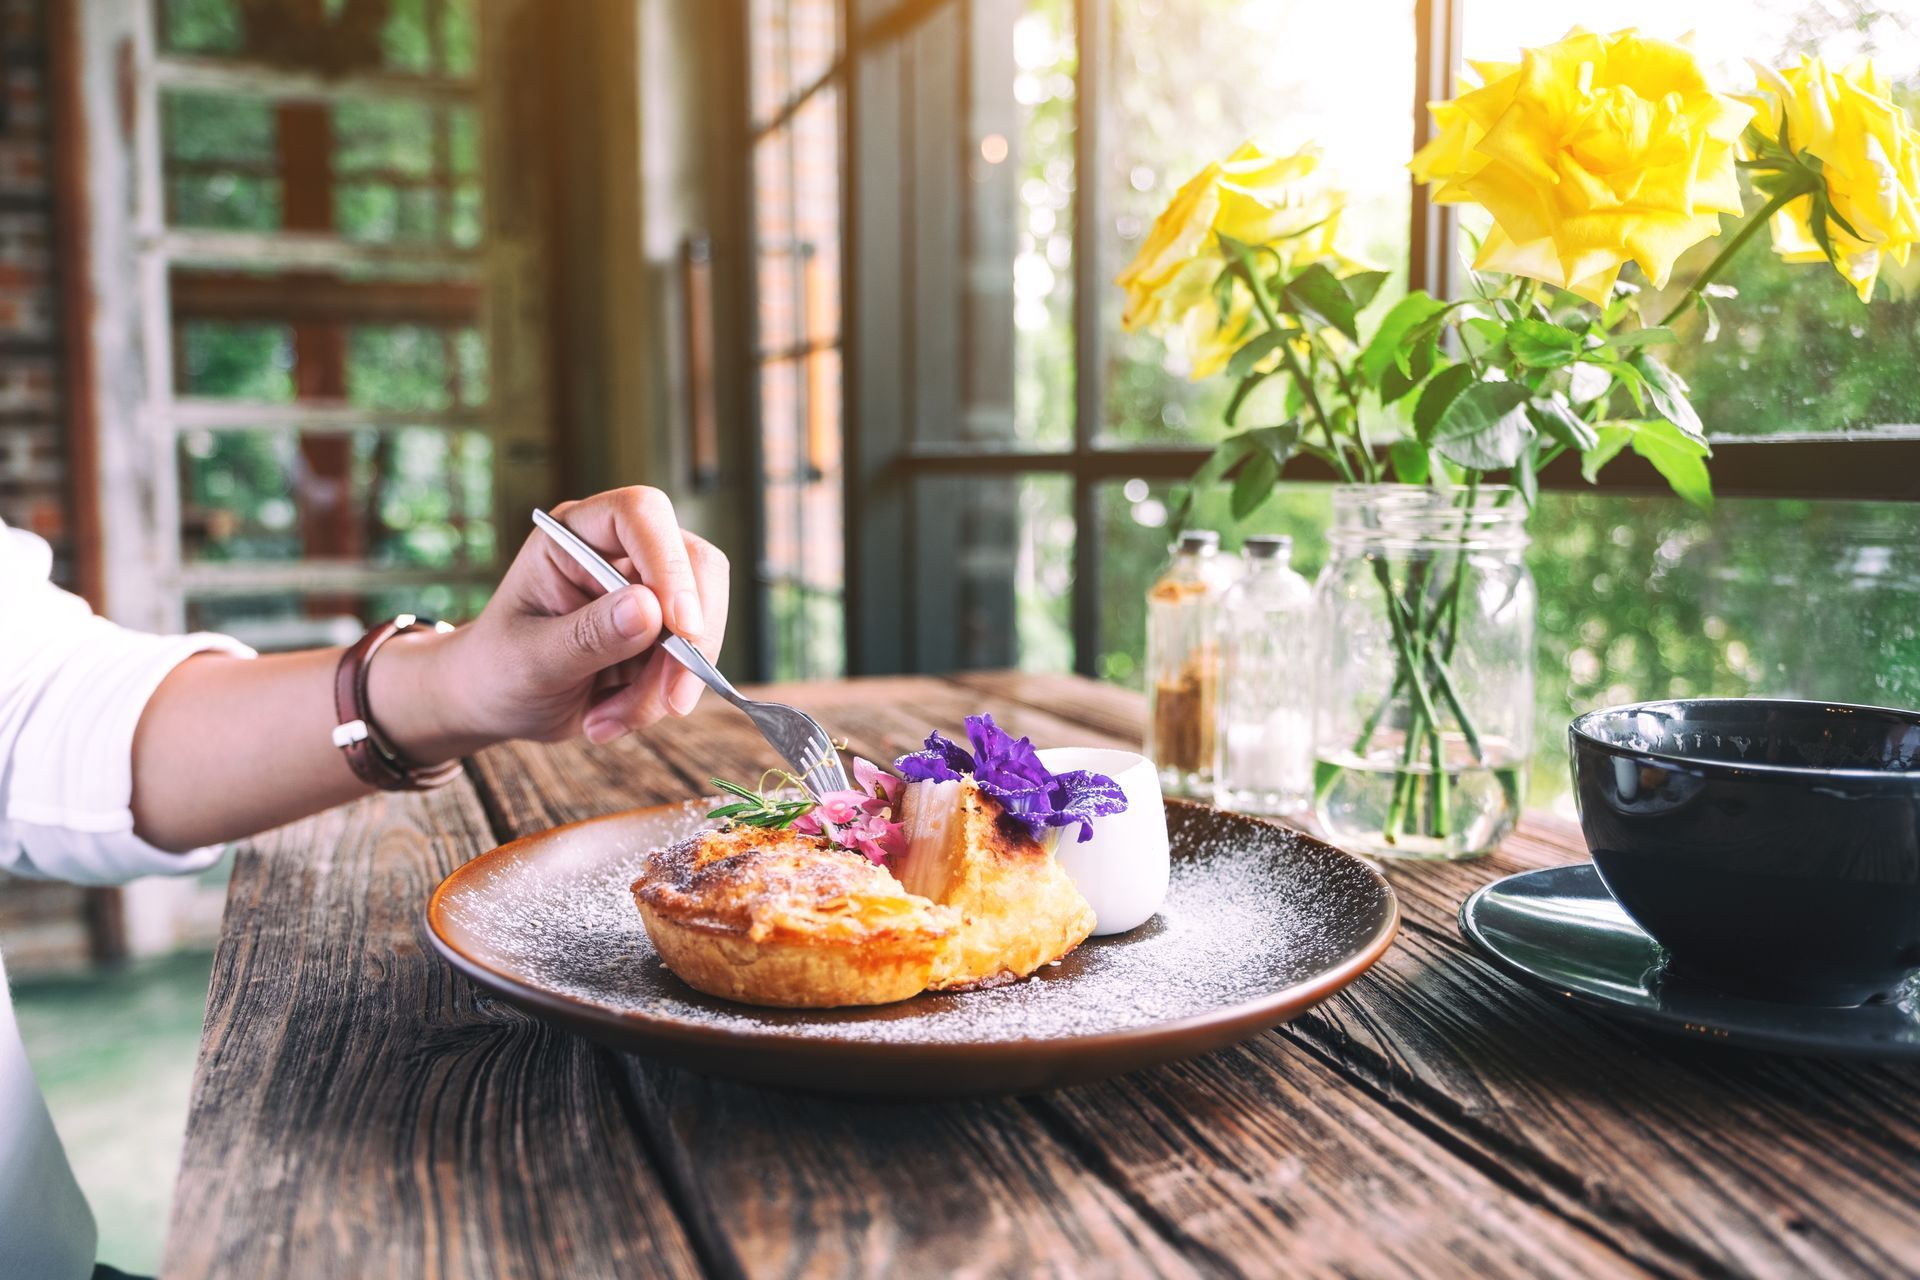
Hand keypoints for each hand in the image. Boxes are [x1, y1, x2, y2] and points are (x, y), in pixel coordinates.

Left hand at [384, 487, 730, 753]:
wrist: (495, 701)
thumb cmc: (496, 667)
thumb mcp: (531, 658)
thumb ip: (588, 634)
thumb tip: (650, 610)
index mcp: (575, 534)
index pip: (640, 515)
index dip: (669, 564)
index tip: (680, 626)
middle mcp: (619, 551)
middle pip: (695, 565)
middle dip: (689, 640)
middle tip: (670, 701)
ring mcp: (647, 591)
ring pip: (701, 623)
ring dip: (665, 684)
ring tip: (606, 720)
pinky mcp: (662, 632)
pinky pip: (690, 662)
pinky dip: (658, 700)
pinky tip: (609, 717)